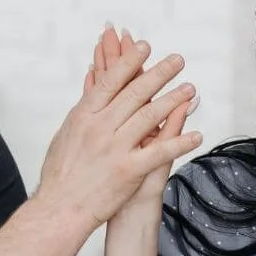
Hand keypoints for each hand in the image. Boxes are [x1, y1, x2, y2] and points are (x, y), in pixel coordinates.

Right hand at [39, 31, 200, 230]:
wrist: (59, 208)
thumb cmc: (60, 173)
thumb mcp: (67, 132)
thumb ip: (84, 106)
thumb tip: (92, 77)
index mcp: (84, 115)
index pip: (110, 81)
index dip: (129, 62)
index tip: (144, 46)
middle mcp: (100, 127)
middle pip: (134, 93)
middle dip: (159, 73)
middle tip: (177, 60)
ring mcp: (115, 148)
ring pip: (150, 117)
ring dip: (173, 101)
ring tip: (190, 88)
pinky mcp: (128, 170)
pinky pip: (159, 153)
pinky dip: (180, 143)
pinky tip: (196, 135)